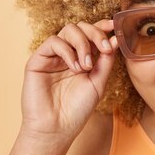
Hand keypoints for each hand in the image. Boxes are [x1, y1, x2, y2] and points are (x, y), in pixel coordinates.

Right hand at [19, 19, 117, 143]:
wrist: (57, 128)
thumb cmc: (77, 109)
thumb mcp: (98, 82)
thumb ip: (106, 61)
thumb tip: (115, 38)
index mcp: (82, 58)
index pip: (91, 34)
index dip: (102, 26)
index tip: (115, 26)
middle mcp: (67, 54)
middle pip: (81, 27)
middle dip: (95, 34)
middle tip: (104, 50)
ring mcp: (53, 56)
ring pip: (68, 30)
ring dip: (83, 44)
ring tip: (86, 66)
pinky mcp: (38, 60)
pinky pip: (53, 41)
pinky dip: (67, 51)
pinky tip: (74, 67)